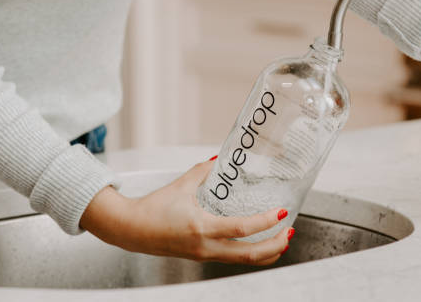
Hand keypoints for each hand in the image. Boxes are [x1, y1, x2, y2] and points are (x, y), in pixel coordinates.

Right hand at [80, 158, 292, 264]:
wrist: (130, 230)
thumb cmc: (153, 208)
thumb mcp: (180, 185)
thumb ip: (202, 171)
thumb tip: (219, 159)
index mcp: (201, 228)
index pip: (242, 229)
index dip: (265, 222)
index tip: (281, 212)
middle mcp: (205, 247)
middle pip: (249, 255)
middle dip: (274, 245)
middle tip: (289, 231)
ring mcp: (204, 255)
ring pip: (242, 261)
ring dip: (265, 253)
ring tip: (281, 240)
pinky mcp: (201, 257)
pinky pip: (231, 259)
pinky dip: (249, 254)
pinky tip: (257, 244)